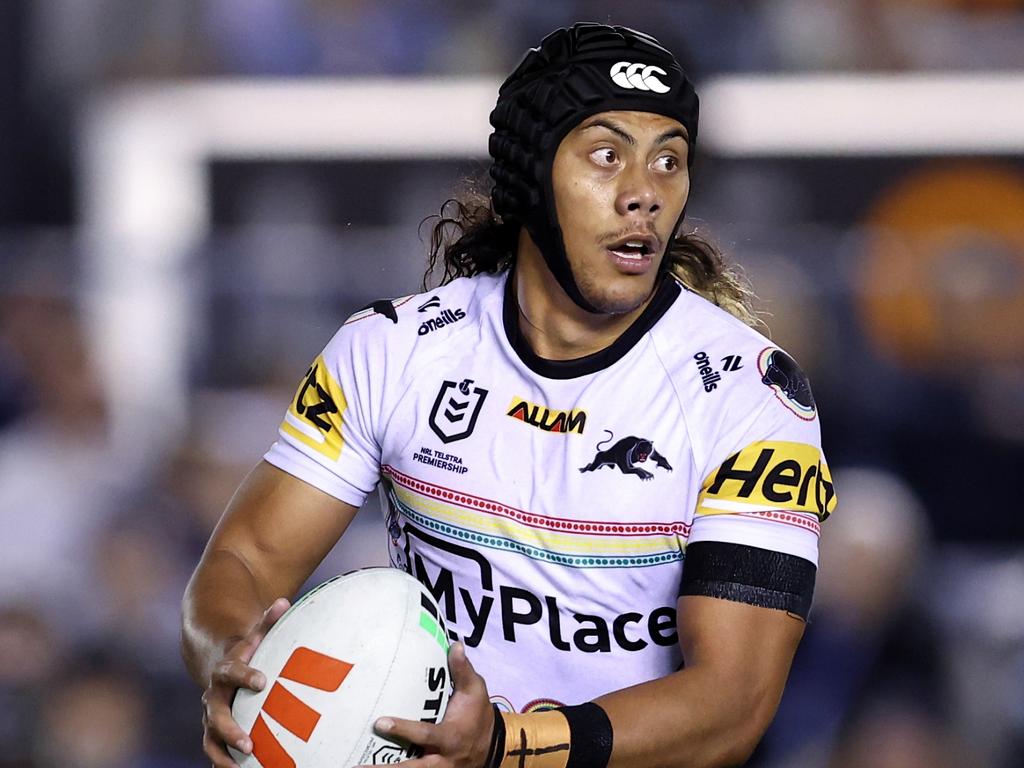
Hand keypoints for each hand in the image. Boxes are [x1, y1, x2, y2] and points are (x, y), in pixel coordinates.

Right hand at [201, 597, 290, 766]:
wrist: (217, 663)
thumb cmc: (245, 651)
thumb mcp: (255, 635)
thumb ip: (267, 621)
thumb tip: (283, 601)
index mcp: (225, 671)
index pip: (232, 672)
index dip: (245, 676)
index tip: (262, 682)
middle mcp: (213, 696)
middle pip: (216, 715)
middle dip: (230, 730)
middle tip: (249, 744)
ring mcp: (212, 716)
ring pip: (211, 739)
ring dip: (224, 754)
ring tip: (242, 767)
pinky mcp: (215, 731)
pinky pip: (215, 751)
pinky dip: (224, 764)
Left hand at [359, 642, 494, 767]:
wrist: (492, 746)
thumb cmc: (478, 714)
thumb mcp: (475, 691)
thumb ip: (463, 670)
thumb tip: (455, 646)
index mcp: (450, 737)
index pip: (425, 735)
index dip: (403, 730)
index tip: (379, 723)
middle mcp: (441, 760)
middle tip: (359, 765)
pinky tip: (371, 765)